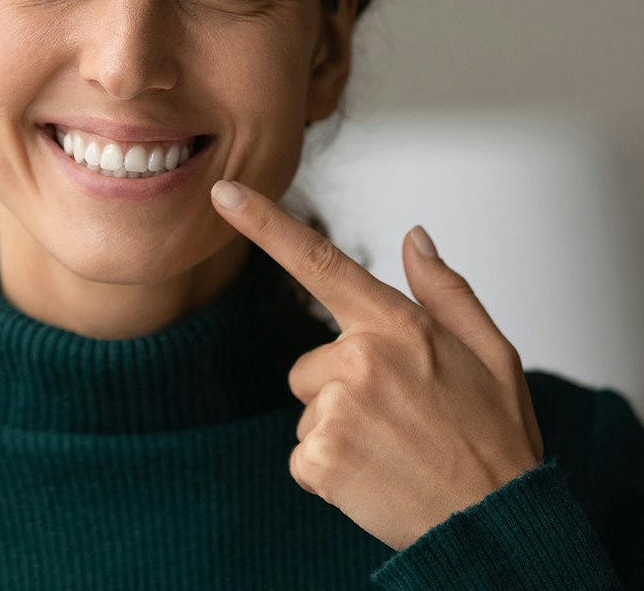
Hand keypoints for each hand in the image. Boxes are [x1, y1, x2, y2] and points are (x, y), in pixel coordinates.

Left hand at [210, 179, 543, 550]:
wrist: (497, 527)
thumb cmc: (494, 438)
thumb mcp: (491, 351)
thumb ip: (444, 289)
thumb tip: (414, 237)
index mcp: (396, 323)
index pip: (317, 259)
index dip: (263, 223)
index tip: (222, 193)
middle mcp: (359, 357)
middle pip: (311, 364)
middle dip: (342, 388)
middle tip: (399, 419)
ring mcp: (337, 409)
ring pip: (310, 409)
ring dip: (339, 429)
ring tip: (393, 450)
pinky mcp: (320, 459)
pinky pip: (303, 455)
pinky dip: (331, 470)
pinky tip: (376, 476)